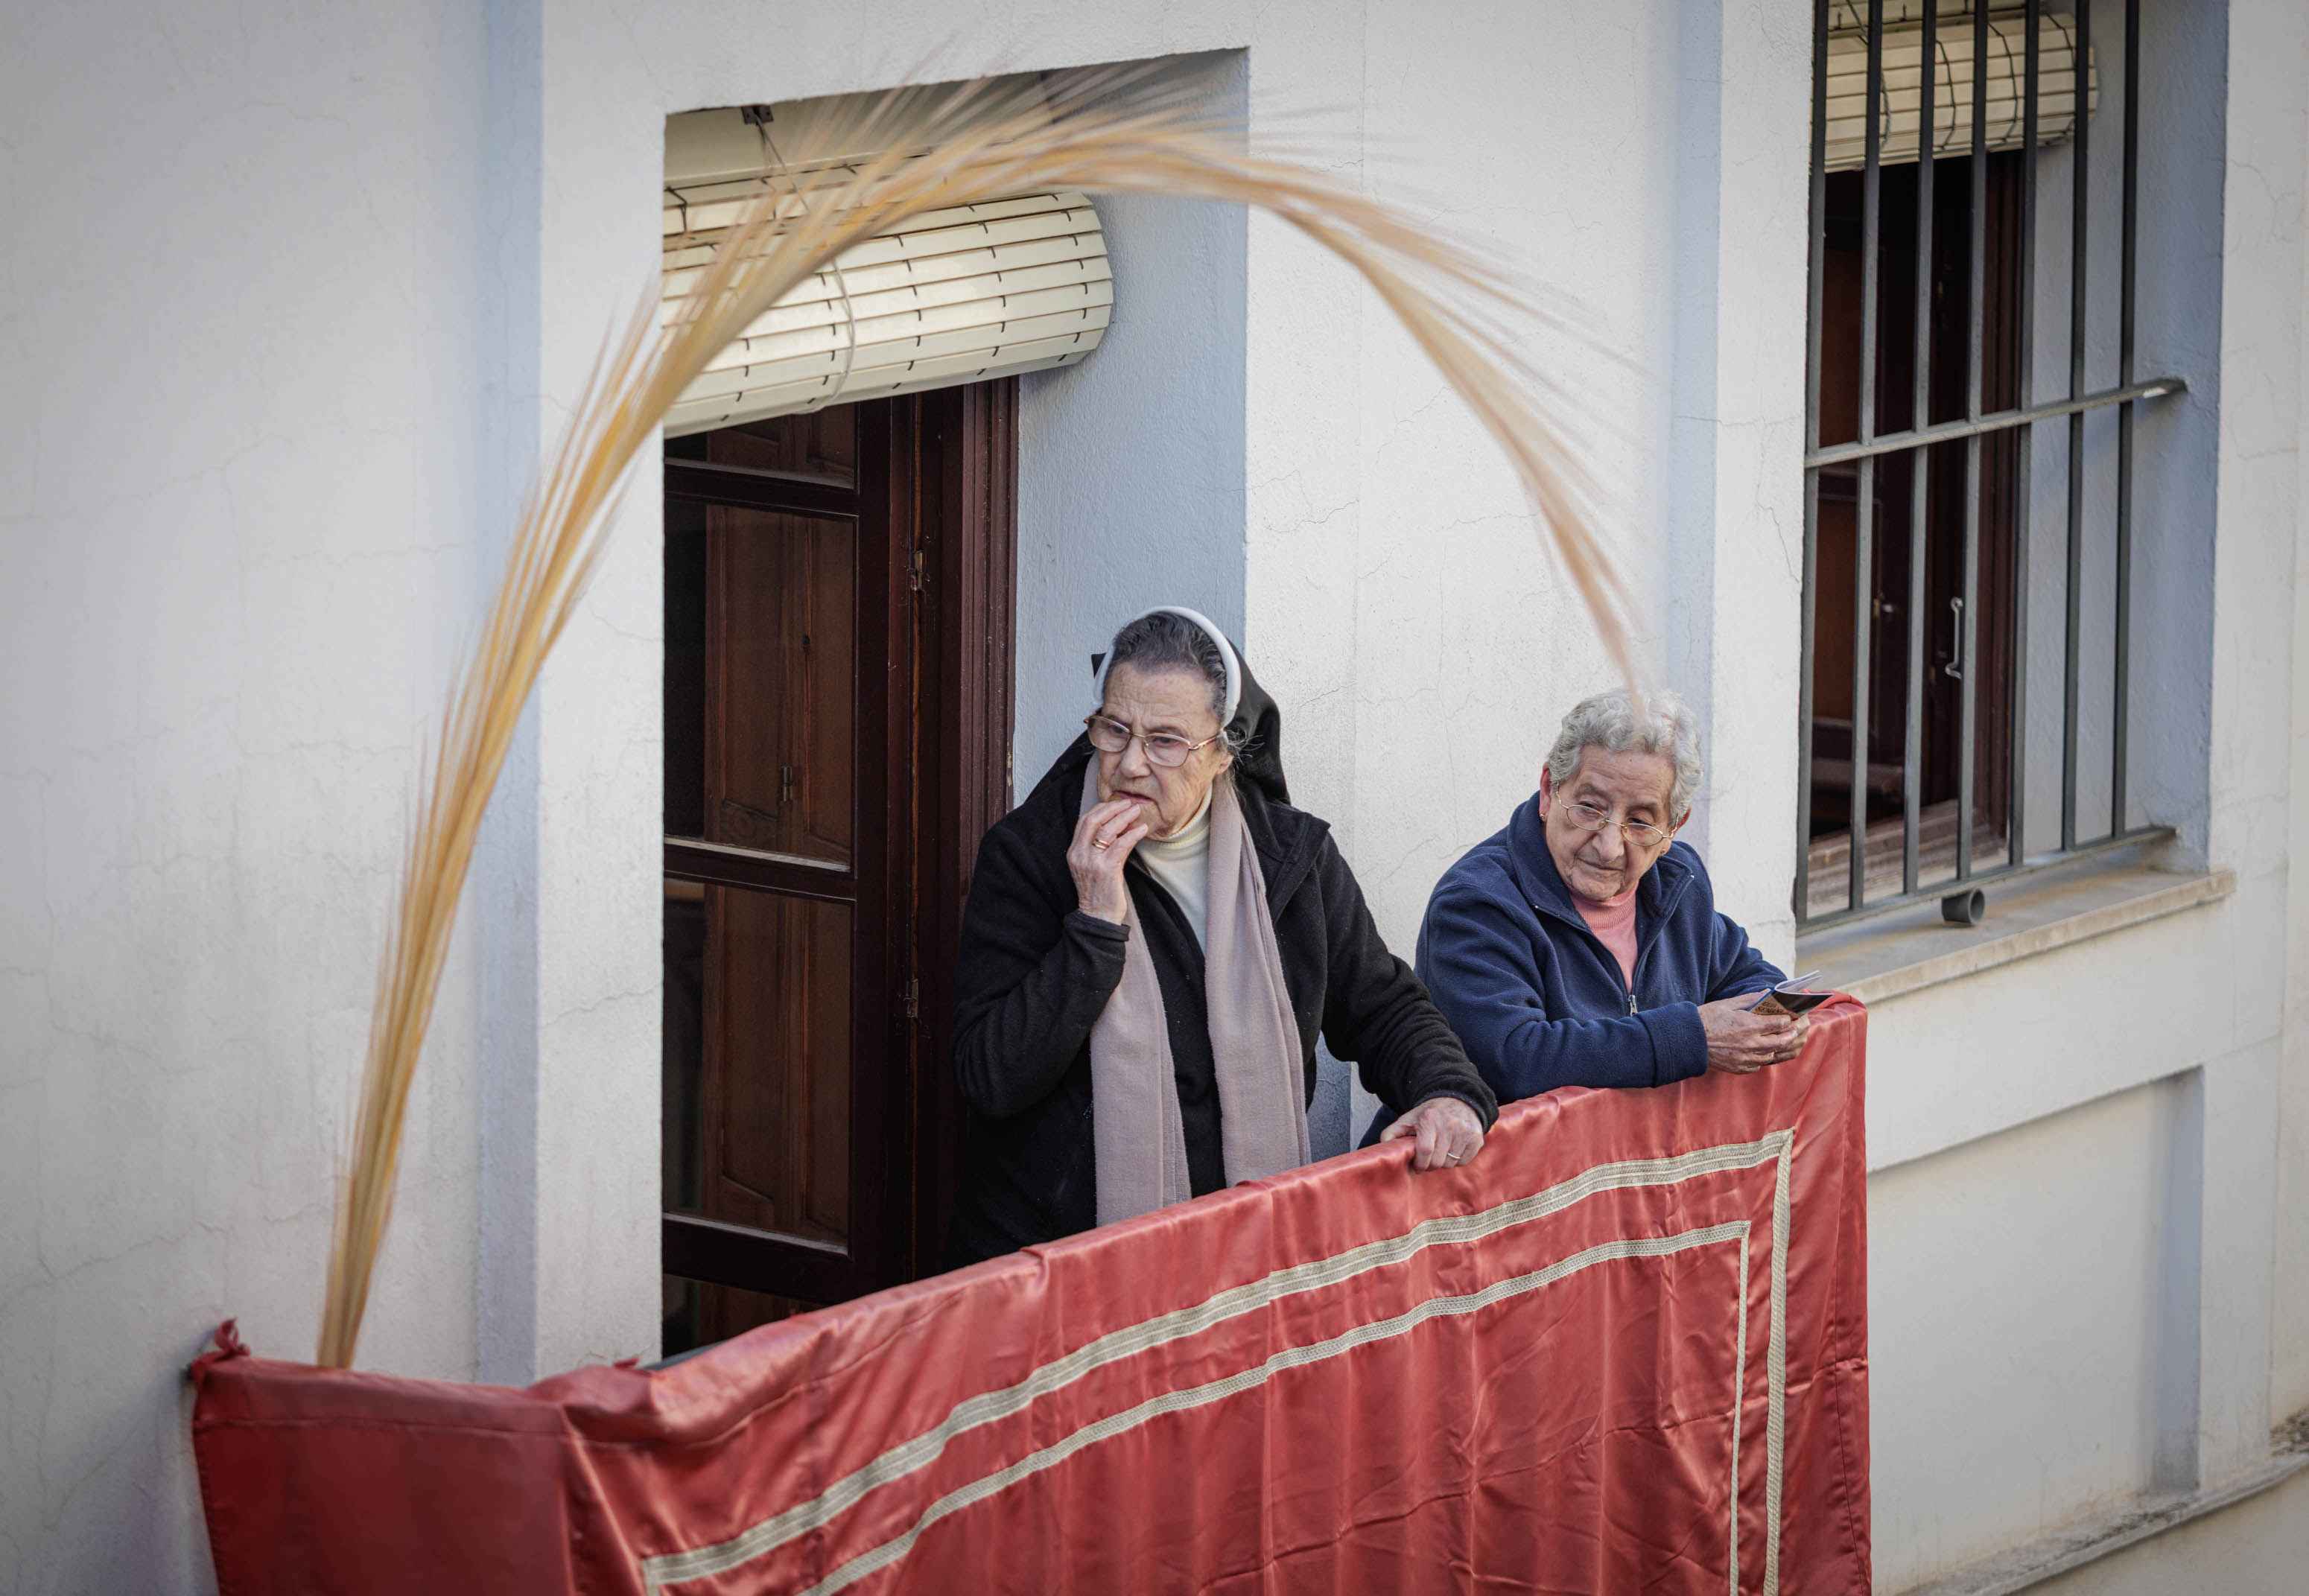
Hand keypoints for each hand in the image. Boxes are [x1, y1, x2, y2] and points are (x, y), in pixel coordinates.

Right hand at [1068, 798, 1149, 921]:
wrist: (1098, 917)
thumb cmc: (1099, 892)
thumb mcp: (1093, 866)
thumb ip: (1099, 847)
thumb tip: (1119, 826)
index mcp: (1073, 852)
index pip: (1083, 821)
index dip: (1101, 809)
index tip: (1116, 804)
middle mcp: (1079, 854)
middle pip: (1092, 820)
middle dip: (1112, 808)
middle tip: (1128, 803)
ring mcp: (1091, 862)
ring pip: (1107, 830)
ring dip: (1124, 817)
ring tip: (1137, 812)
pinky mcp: (1106, 869)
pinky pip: (1121, 844)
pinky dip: (1133, 834)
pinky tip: (1142, 830)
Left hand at [1379, 1096, 1486, 1171]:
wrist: (1458, 1100)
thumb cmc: (1429, 1114)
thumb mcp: (1409, 1119)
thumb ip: (1392, 1133)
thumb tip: (1384, 1149)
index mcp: (1430, 1119)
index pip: (1424, 1150)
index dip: (1419, 1163)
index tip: (1417, 1165)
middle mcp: (1450, 1125)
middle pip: (1438, 1160)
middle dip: (1430, 1165)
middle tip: (1428, 1159)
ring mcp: (1465, 1132)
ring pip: (1451, 1163)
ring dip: (1443, 1162)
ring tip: (1440, 1151)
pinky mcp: (1476, 1138)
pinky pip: (1464, 1161)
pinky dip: (1457, 1160)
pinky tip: (1452, 1149)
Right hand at [1696, 998, 1809, 1074]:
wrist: (1689, 1040)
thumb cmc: (1707, 1019)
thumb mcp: (1728, 1004)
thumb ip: (1750, 999)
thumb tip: (1767, 993)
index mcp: (1750, 1025)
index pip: (1779, 1024)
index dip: (1787, 1020)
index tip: (1789, 1017)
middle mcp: (1752, 1043)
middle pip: (1781, 1041)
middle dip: (1790, 1035)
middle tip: (1793, 1031)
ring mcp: (1746, 1057)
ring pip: (1772, 1055)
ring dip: (1778, 1048)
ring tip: (1779, 1041)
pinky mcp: (1740, 1067)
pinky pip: (1758, 1065)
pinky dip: (1763, 1058)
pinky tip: (1760, 1052)